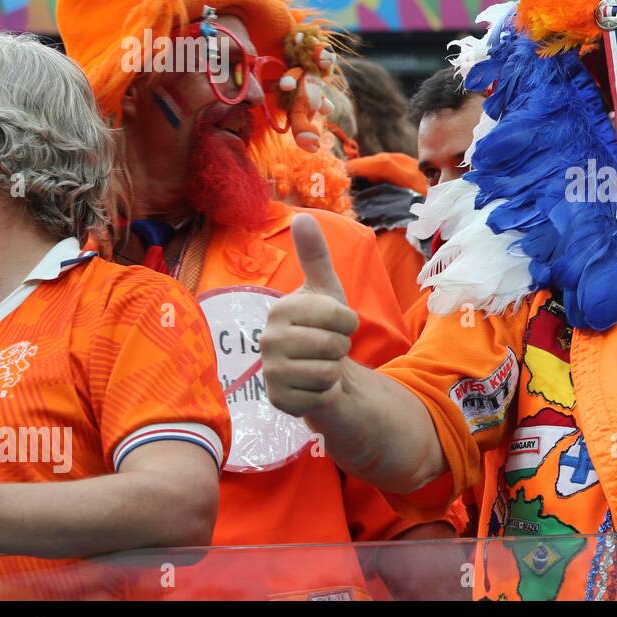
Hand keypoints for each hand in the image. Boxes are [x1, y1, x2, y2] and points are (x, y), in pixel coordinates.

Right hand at [262, 214, 358, 416]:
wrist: (319, 369)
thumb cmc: (322, 327)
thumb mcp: (325, 290)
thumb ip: (315, 255)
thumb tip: (302, 217)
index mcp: (279, 310)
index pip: (338, 315)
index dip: (349, 322)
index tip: (337, 324)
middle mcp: (268, 340)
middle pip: (334, 344)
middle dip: (342, 347)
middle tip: (328, 347)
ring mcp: (270, 372)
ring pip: (328, 370)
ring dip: (334, 369)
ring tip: (321, 364)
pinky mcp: (278, 399)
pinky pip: (321, 393)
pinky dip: (326, 391)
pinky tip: (314, 385)